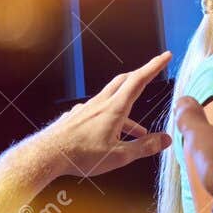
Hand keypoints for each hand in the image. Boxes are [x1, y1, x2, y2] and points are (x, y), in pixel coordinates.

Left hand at [29, 52, 173, 179]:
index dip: (154, 67)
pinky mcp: (76, 117)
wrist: (47, 155)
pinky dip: (110, 118)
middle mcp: (100, 103)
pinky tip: (108, 134)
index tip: (165, 57)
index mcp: (114, 109)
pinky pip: (97, 112)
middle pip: (124, 81)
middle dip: (140, 75)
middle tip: (151, 74)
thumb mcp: (120, 156)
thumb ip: (144, 147)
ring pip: (112, 100)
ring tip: (138, 131)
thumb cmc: (81, 155)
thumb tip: (165, 140)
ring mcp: (86, 109)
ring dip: (127, 109)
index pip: (139, 80)